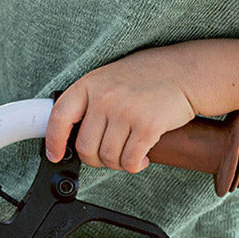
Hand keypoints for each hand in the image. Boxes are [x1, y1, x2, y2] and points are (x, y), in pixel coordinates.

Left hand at [45, 46, 204, 172]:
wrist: (184, 71)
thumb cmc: (147, 76)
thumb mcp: (109, 79)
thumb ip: (91, 102)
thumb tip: (73, 136)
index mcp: (90, 84)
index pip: (60, 117)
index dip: (54, 141)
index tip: (55, 154)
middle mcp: (105, 97)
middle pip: (85, 147)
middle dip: (96, 159)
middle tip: (108, 155)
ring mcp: (126, 111)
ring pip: (108, 157)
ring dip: (118, 163)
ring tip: (128, 154)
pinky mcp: (148, 126)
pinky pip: (130, 161)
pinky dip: (134, 166)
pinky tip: (142, 157)